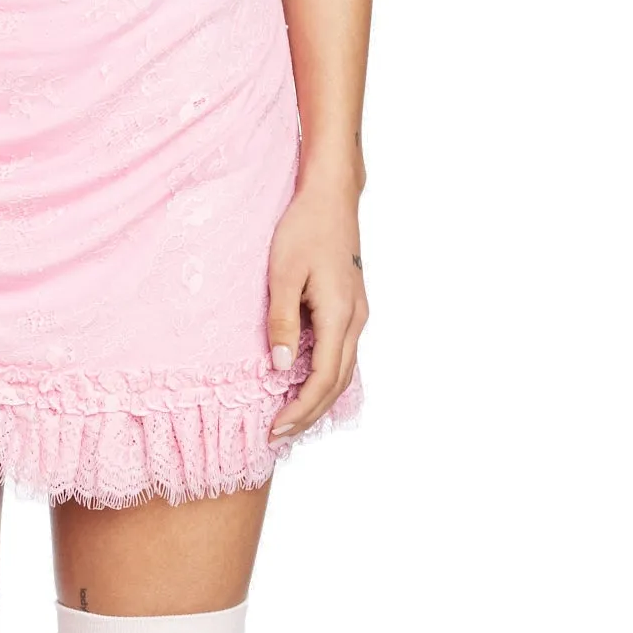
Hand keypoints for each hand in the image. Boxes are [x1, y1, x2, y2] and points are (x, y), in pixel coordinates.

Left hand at [265, 178, 367, 441]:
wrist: (331, 197)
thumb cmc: (304, 228)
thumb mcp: (283, 272)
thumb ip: (283, 321)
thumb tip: (281, 368)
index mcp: (340, 314)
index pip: (324, 378)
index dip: (301, 408)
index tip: (275, 428)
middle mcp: (356, 319)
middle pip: (338, 382)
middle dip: (309, 413)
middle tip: (278, 435)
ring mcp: (357, 313)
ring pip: (344, 370)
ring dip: (319, 398)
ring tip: (290, 418)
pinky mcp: (352, 306)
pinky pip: (342, 353)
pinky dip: (326, 376)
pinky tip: (305, 382)